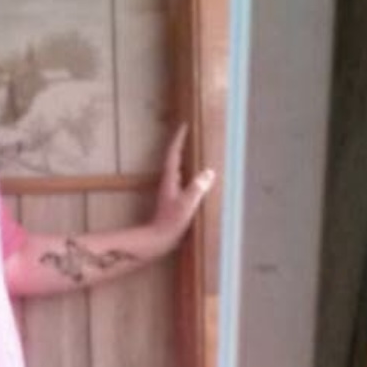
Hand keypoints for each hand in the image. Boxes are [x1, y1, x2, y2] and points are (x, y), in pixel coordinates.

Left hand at [149, 123, 215, 250]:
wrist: (158, 240)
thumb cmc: (170, 223)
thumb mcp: (186, 204)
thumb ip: (197, 188)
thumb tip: (209, 172)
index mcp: (170, 180)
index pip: (174, 154)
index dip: (179, 139)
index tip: (185, 125)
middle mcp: (169, 183)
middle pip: (175, 159)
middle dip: (183, 146)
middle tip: (193, 135)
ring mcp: (170, 192)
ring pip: (179, 169)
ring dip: (187, 160)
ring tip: (198, 152)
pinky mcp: (173, 201)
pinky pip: (184, 181)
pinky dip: (191, 174)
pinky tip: (198, 179)